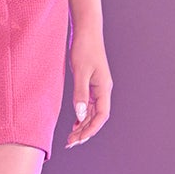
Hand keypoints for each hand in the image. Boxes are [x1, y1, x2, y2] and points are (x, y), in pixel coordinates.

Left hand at [65, 26, 111, 147]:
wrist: (86, 30)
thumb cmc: (84, 48)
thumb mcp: (80, 71)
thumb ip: (80, 94)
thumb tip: (80, 115)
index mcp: (104, 88)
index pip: (101, 116)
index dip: (91, 129)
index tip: (79, 139)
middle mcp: (103, 90)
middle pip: (97, 117)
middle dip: (85, 131)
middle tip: (71, 143)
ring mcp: (98, 87)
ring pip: (93, 112)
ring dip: (83, 125)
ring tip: (71, 137)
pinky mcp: (91, 83)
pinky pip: (89, 105)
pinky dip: (82, 115)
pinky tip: (75, 122)